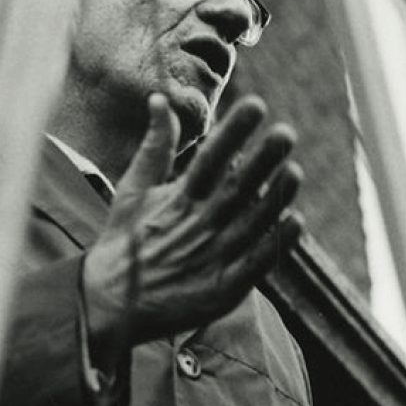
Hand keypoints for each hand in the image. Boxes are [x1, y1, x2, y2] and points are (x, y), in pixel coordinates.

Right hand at [82, 93, 303, 355]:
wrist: (110, 305)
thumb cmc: (124, 242)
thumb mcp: (132, 190)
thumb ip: (154, 147)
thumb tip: (160, 100)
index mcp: (177, 200)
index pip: (210, 159)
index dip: (234, 132)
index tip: (257, 105)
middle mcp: (197, 227)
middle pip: (236, 189)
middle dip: (262, 160)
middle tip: (286, 134)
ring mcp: (211, 259)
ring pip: (251, 224)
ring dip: (274, 198)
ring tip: (294, 171)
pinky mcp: (222, 290)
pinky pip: (255, 265)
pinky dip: (275, 244)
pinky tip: (296, 222)